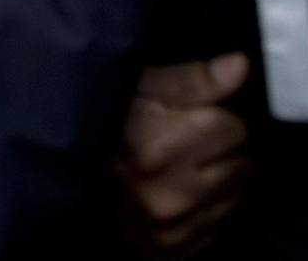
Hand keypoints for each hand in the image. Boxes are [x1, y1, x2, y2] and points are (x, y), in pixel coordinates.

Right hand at [116, 53, 250, 256]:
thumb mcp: (143, 88)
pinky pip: (217, 228)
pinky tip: (178, 193)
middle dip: (219, 152)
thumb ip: (194, 79)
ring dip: (217, 183)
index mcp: (161, 148)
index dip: (214, 118)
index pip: (235, 130)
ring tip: (180, 168)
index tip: (188, 119)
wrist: (66, 171)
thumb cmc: (107, 122)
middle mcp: (170, 195)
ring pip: (234, 199)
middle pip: (241, 166)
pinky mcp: (171, 250)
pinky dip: (205, 211)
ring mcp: (171, 229)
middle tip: (184, 144)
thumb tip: (241, 66)